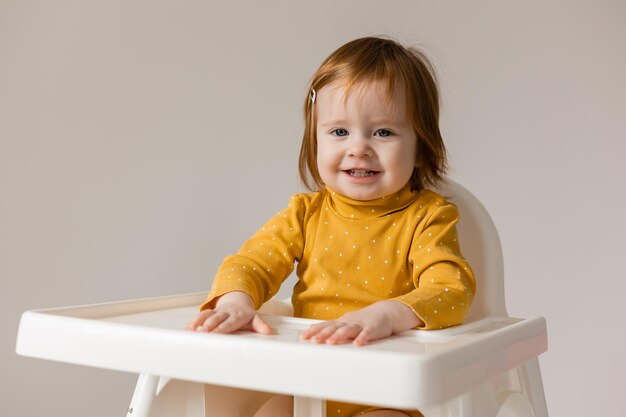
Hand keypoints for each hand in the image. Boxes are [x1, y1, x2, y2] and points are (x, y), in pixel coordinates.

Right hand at [185, 291, 271, 334]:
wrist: (238, 301)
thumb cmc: (245, 315)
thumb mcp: (254, 319)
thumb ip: (260, 325)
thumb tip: (268, 331)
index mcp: (237, 315)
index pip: (229, 322)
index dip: (222, 327)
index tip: (216, 333)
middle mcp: (225, 312)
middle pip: (216, 318)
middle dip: (208, 325)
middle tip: (202, 333)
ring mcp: (216, 312)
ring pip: (205, 315)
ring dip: (198, 322)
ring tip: (191, 330)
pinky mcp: (209, 313)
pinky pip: (199, 316)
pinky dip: (193, 322)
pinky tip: (187, 329)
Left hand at [300, 300, 421, 345]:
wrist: (385, 312)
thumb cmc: (363, 320)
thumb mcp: (345, 323)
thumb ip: (331, 328)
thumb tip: (312, 330)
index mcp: (341, 322)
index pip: (325, 326)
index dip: (314, 331)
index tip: (303, 337)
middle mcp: (349, 322)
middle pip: (334, 328)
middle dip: (323, 334)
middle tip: (313, 340)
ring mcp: (360, 325)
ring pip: (348, 330)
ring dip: (339, 336)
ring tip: (330, 342)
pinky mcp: (373, 329)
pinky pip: (367, 334)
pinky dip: (362, 338)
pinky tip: (357, 344)